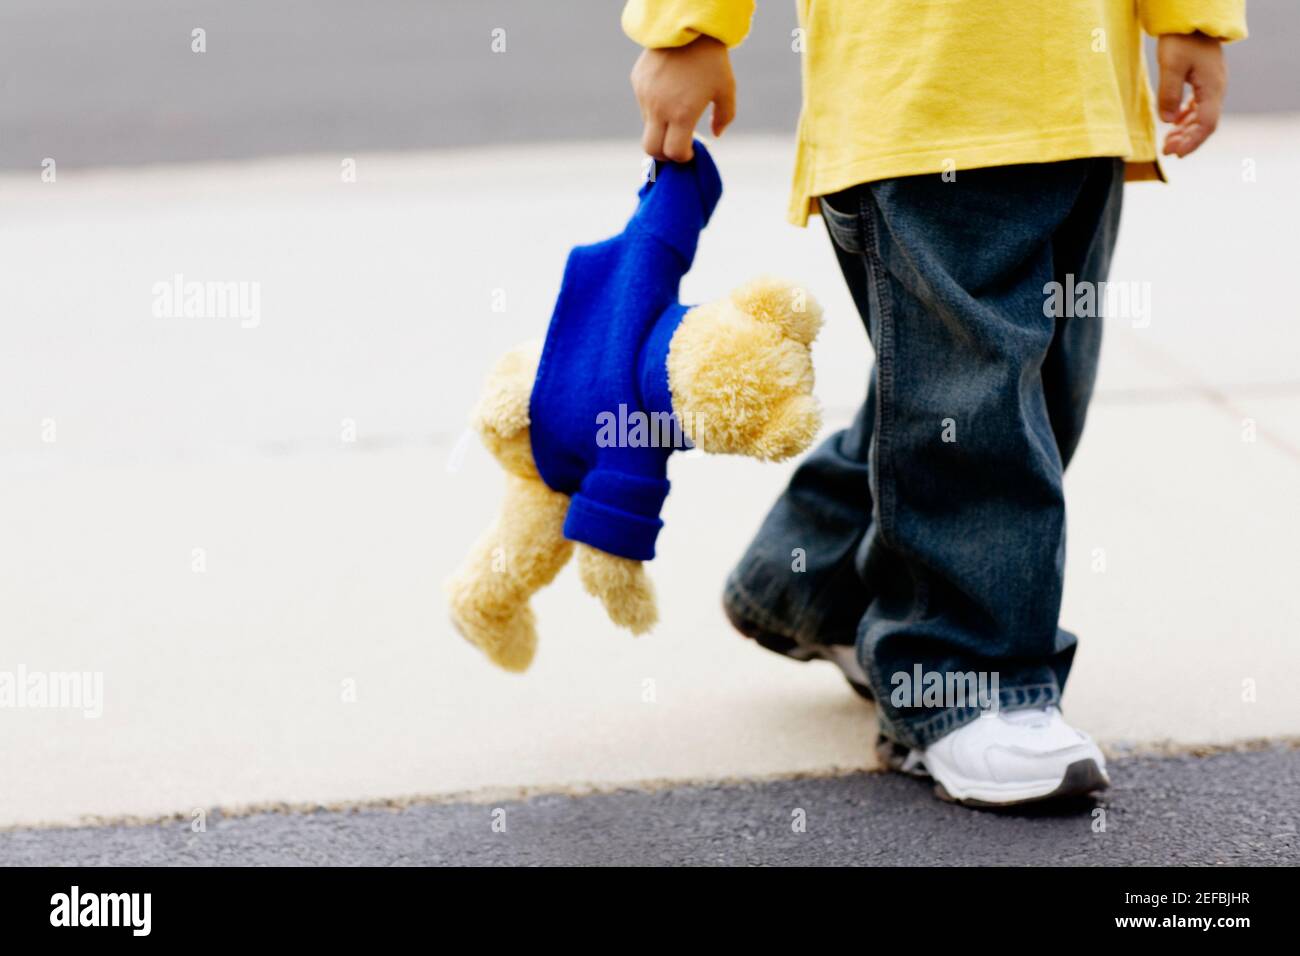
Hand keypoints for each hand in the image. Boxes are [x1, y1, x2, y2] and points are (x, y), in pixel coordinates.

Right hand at [630, 35, 734, 162]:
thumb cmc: (712, 60)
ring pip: (648, 126)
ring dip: (661, 128)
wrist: (688, 26)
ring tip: (677, 110)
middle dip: (664, 155)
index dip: (682, 157)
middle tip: (676, 147)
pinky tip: (669, 90)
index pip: (673, 152)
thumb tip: (714, 135)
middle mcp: (659, 108)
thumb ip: (724, 117)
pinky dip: (655, 108)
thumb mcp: (726, 89)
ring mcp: (645, 96)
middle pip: (651, 149)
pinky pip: (644, 105)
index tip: (689, 152)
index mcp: (682, 114)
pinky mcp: (637, 83)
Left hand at [1156, 33, 1226, 157]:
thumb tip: (1168, 122)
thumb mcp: (1171, 67)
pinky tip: (1174, 125)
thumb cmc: (1181, 41)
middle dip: (1187, 140)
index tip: (1176, 154)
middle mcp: (1217, 89)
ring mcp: (1212, 85)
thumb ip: (1169, 94)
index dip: (1192, 141)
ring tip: (1167, 143)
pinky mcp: (1204, 81)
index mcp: (1213, 87)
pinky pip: (1198, 106)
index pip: (1207, 123)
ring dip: (1186, 131)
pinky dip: (1186, 118)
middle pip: (1205, 123)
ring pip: (1202, 116)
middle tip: (1166, 151)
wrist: (1190, 21)